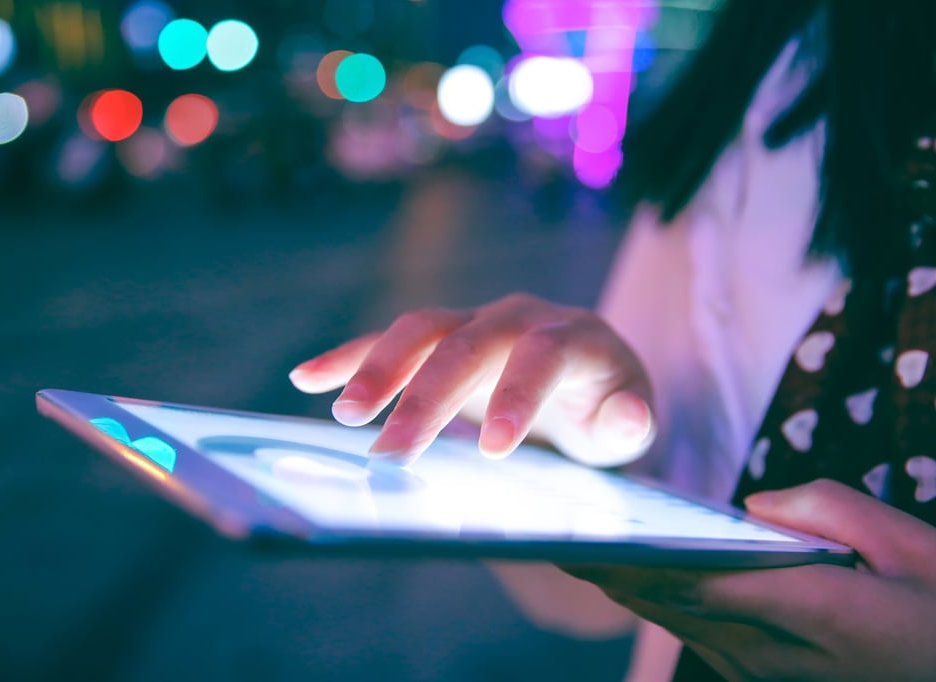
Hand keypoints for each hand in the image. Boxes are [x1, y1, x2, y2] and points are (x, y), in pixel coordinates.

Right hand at [288, 292, 654, 465]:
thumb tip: (629, 417)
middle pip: (467, 341)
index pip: (541, 355)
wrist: (586, 378)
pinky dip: (349, 356)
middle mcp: (521, 317)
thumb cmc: (606, 406)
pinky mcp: (441, 338)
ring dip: (379, 368)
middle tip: (390, 451)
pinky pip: (389, 339)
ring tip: (344, 415)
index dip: (516, 396)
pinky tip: (306, 378)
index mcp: (575, 336)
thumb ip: (630, 422)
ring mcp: (476, 321)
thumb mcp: (628, 422)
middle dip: (427, 394)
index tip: (491, 450)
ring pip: (422, 331)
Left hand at [563, 480, 935, 681]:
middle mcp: (772, 651)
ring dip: (625, 587)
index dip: (640, 562)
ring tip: (575, 545)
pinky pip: (694, 632)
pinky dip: (657, 601)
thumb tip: (757, 506)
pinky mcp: (758, 675)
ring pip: (677, 623)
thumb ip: (832, 512)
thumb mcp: (917, 549)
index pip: (706, 583)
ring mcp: (761, 671)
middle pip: (673, 606)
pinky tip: (631, 571)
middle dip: (611, 571)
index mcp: (813, 614)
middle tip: (555, 534)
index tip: (589, 538)